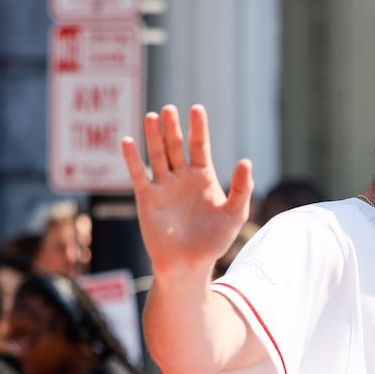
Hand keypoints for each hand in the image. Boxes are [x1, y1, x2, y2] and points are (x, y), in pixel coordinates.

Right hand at [122, 104, 253, 280]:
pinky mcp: (147, 198)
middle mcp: (181, 177)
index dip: (198, 128)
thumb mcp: (234, 214)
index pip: (200, 146)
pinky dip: (132, 159)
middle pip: (176, 146)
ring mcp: (163, 186)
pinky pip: (138, 174)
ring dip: (154, 136)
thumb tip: (246, 161)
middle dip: (173, 128)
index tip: (196, 109)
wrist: (189, 264)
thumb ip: (242, 188)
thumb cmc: (213, 241)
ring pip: (157, 155)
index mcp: (203, 177)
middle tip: (170, 109)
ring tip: (153, 116)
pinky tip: (128, 141)